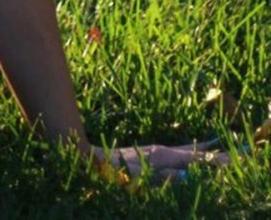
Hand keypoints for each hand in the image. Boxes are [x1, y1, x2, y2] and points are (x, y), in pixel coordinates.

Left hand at [91, 141, 228, 182]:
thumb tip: (184, 177)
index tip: (232, 160)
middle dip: (213, 152)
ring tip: (217, 148)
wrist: (92, 157)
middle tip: (234, 152)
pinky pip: (174, 152)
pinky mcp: (149, 153)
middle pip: (193, 151)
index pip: (194, 158)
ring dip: (202, 150)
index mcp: (162, 156)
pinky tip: (189, 153)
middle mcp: (161, 150)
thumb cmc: (113, 170)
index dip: (214, 160)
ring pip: (184, 150)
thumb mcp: (138, 176)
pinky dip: (188, 151)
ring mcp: (155, 150)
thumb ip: (162, 177)